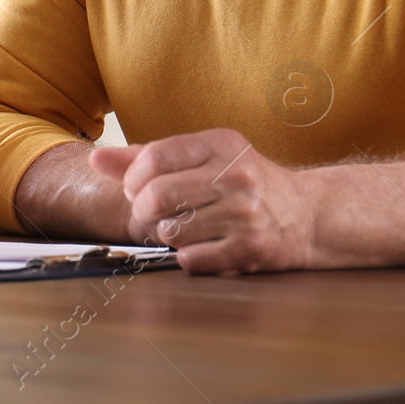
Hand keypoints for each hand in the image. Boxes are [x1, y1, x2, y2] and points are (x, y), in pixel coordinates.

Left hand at [88, 129, 315, 273]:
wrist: (309, 215)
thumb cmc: (243, 181)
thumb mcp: (203, 156)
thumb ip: (146, 157)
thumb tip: (95, 159)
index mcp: (221, 144)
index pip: (153, 156)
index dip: (133, 177)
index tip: (137, 187)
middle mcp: (237, 176)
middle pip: (157, 195)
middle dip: (142, 209)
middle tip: (151, 212)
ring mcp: (246, 214)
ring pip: (171, 230)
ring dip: (166, 234)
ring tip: (182, 226)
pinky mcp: (252, 249)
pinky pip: (191, 258)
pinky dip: (186, 256)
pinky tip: (202, 245)